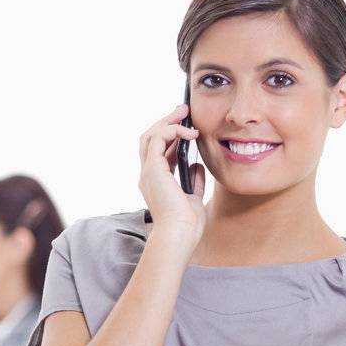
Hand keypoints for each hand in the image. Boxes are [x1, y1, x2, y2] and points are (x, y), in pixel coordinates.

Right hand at [137, 102, 206, 244]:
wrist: (179, 234)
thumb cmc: (186, 224)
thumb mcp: (193, 198)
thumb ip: (194, 181)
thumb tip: (197, 166)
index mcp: (156, 182)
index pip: (158, 152)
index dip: (171, 136)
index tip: (187, 127)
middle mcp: (148, 175)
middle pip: (149, 139)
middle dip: (166, 122)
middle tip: (183, 111)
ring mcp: (148, 172)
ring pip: (150, 136)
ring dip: (167, 121)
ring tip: (184, 113)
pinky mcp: (153, 170)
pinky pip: (157, 139)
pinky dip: (172, 131)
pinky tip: (188, 133)